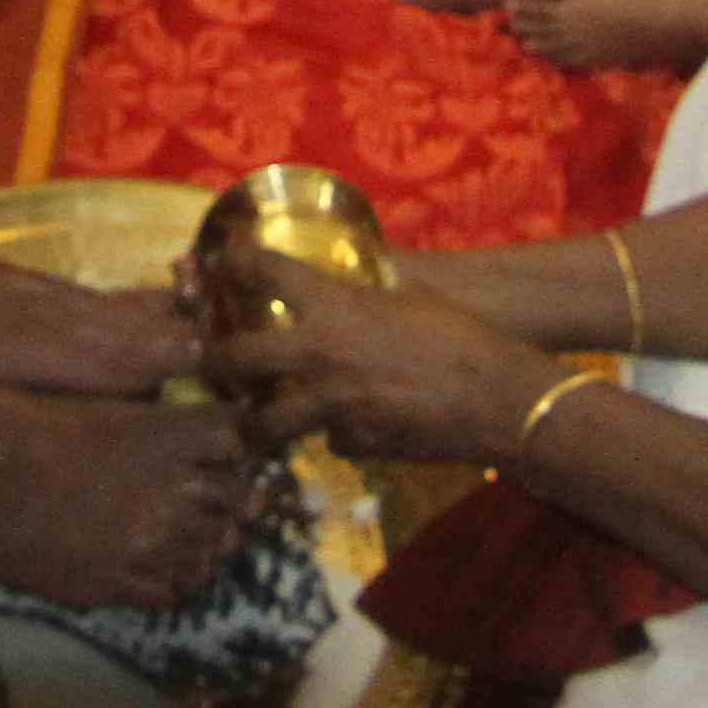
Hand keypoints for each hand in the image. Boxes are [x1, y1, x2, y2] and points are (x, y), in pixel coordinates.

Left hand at [196, 249, 559, 463]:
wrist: (497, 398)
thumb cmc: (460, 335)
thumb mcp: (410, 298)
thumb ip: (368, 297)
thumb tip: (354, 290)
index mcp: (334, 306)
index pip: (261, 270)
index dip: (230, 263)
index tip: (218, 264)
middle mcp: (320, 355)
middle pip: (236, 358)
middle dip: (214, 361)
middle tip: (209, 361)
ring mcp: (331, 406)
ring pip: (265, 422)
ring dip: (255, 422)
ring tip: (250, 422)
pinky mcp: (353, 444)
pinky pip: (327, 441)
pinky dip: (331, 436)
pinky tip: (345, 430)